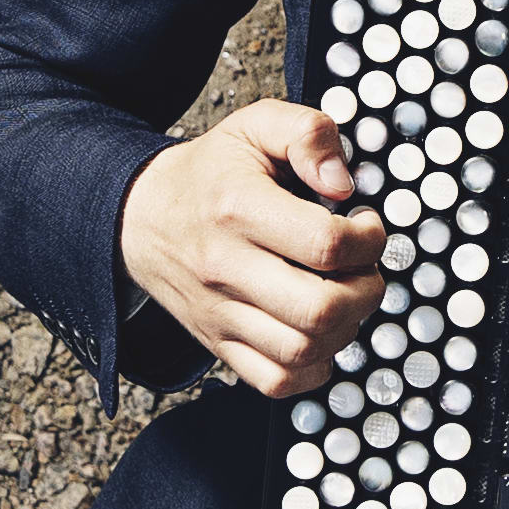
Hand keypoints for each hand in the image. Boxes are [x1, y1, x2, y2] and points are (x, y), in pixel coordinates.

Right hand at [119, 99, 384, 398]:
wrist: (140, 217)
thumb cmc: (209, 174)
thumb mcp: (254, 127)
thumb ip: (306, 133)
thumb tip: (343, 183)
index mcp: (238, 209)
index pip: (325, 243)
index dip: (369, 238)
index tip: (366, 225)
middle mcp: (225, 268)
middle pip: (320, 309)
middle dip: (366, 290)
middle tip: (364, 267)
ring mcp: (220, 313)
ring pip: (303, 351)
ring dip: (345, 329)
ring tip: (343, 296)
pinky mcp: (218, 344)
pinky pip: (277, 382)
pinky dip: (313, 367)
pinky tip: (319, 332)